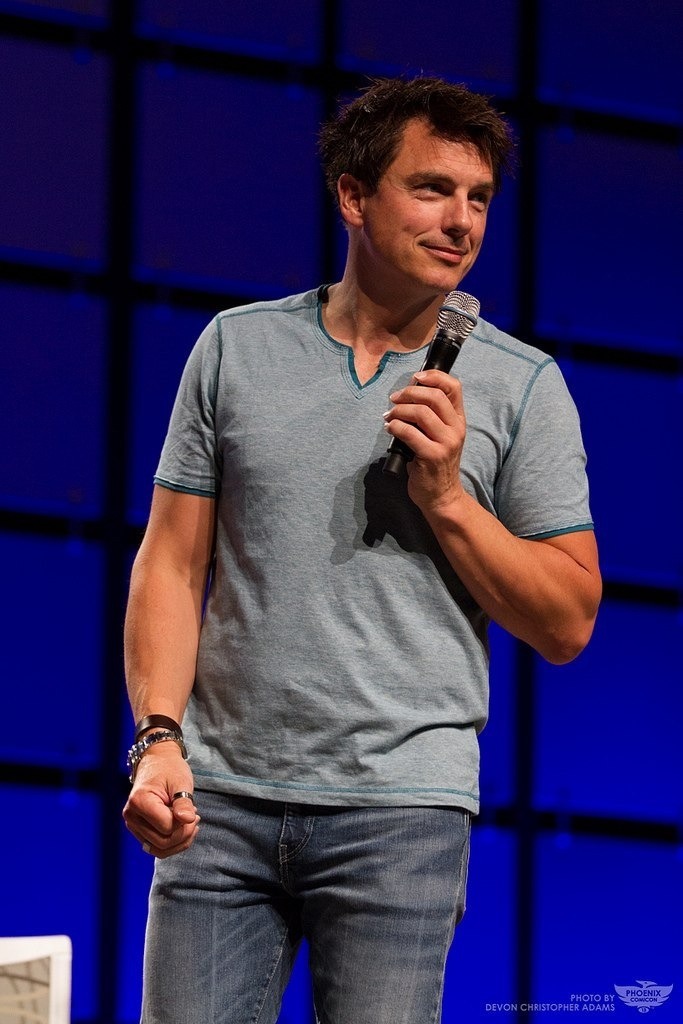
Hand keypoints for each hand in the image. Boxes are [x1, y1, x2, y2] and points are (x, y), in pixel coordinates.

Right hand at [122, 742, 199, 858]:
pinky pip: (156, 847)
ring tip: (190, 824)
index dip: (183, 821)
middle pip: (162, 842)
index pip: (166, 826)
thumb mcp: (181, 781)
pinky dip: (172, 843)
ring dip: (180, 842)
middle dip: (184, 833)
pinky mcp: (139, 830)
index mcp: (139, 801)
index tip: (193, 808)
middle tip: (195, 816)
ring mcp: (133, 825)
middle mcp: (131, 816)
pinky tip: (183, 829)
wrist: (157, 762)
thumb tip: (187, 820)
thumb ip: (184, 802)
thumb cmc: (169, 769)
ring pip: (159, 850)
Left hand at [383, 369, 466, 510]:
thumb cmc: (435, 464)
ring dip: (399, 410)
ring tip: (389, 416)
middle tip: (394, 398)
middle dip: (409, 392)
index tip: (416, 377)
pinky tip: (389, 429)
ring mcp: (446, 443)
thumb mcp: (441, 437)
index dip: (434, 376)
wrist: (442, 496)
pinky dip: (395, 427)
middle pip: (434, 396)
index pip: (454, 387)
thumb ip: (432, 417)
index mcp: (459, 420)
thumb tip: (408, 393)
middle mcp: (456, 429)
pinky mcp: (431, 456)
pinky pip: (409, 433)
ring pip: (420, 412)